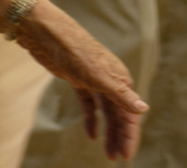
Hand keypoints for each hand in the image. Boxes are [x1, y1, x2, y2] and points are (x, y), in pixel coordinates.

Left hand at [16, 0, 148, 160]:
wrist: (42, 31)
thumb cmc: (71, 49)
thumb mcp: (97, 75)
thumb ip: (120, 93)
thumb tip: (144, 109)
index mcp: (119, 77)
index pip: (129, 112)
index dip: (129, 134)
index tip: (126, 155)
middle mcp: (109, 78)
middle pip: (118, 113)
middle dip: (119, 136)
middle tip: (116, 158)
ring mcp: (92, 79)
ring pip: (105, 110)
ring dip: (107, 131)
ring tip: (107, 153)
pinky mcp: (76, 78)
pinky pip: (88, 103)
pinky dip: (91, 119)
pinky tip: (91, 135)